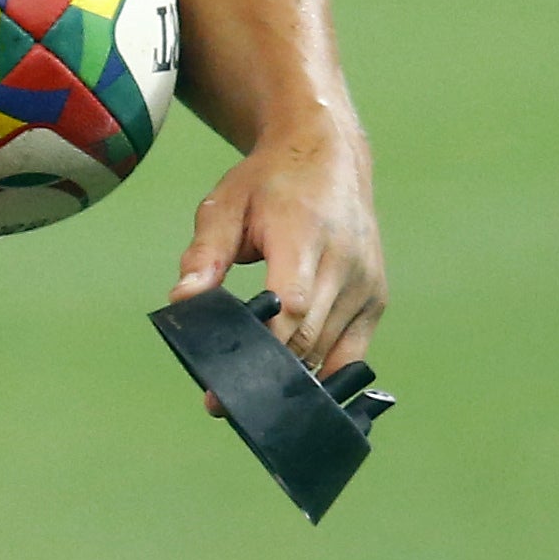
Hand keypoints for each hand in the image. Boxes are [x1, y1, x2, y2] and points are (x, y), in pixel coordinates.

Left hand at [171, 117, 384, 405]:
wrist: (327, 158)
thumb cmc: (267, 183)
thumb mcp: (224, 206)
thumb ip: (204, 255)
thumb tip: (183, 300)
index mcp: (304, 235)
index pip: (290, 306)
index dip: (259, 350)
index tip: (222, 384)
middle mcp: (344, 263)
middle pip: (308, 338)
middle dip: (266, 375)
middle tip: (222, 402)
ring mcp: (366, 284)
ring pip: (329, 352)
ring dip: (292, 377)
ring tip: (250, 393)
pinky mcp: (376, 299)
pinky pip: (351, 353)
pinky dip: (322, 372)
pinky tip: (293, 389)